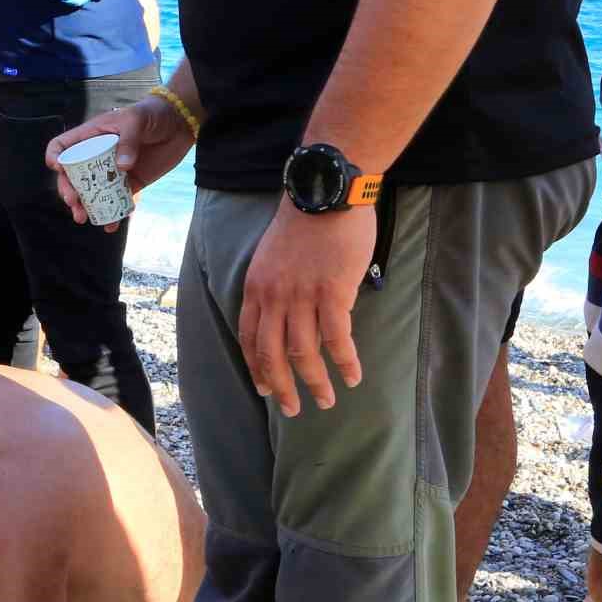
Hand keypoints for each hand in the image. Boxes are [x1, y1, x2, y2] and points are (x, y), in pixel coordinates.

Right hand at [45, 96, 192, 230]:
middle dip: (69, 191)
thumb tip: (122, 167)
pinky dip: (113, 215)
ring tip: (84, 218)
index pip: (63, 146)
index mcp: (92, 136)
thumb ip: (128, 141)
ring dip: (85, 207)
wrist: (179, 124)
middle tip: (74, 202)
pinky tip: (111, 225)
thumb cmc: (153, 114)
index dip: (55, 157)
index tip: (58, 169)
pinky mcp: (130, 184)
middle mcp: (97, 156)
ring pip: (91, 193)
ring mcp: (112, 172)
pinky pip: (117, 201)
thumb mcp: (136, 120)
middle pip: (73, 176)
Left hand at [238, 201, 370, 415]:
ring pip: (304, 353)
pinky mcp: (332, 293)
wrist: (325, 192)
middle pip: (272, 355)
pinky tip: (353, 376)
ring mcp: (301, 297)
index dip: (257, 368)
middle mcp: (273, 298)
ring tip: (328, 400)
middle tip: (293, 409)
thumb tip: (287, 316)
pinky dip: (345, 362)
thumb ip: (274, 288)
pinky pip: (337, 339)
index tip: (265, 388)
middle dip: (283, 387)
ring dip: (316, 382)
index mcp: (255, 290)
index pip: (249, 339)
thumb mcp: (271, 258)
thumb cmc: (304, 222)